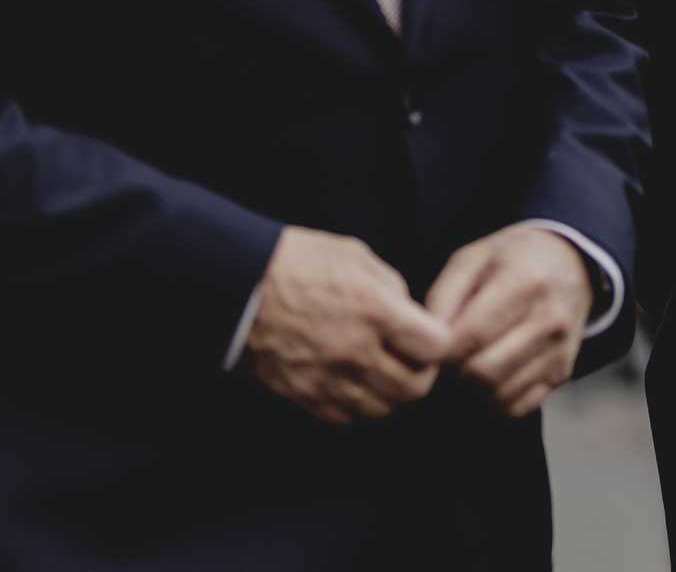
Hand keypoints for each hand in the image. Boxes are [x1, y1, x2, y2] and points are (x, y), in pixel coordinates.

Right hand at [244, 226, 453, 424]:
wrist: (237, 286)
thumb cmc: (296, 263)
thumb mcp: (357, 257)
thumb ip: (393, 289)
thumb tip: (412, 316)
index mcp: (375, 311)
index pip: (437, 348)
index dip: (439, 341)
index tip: (429, 334)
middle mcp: (355, 352)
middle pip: (415, 389)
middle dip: (420, 372)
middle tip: (410, 356)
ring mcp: (328, 380)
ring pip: (382, 409)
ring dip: (389, 392)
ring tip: (379, 369)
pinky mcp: (303, 397)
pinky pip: (346, 417)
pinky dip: (356, 404)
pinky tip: (351, 381)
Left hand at [424, 225, 593, 417]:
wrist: (567, 266)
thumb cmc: (510, 261)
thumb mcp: (472, 258)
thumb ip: (443, 295)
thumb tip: (428, 340)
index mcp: (526, 281)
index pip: (472, 335)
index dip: (440, 349)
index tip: (431, 345)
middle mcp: (551, 318)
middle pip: (483, 371)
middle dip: (453, 371)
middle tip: (447, 356)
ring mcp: (560, 349)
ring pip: (497, 394)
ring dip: (471, 387)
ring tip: (468, 361)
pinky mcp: (562, 373)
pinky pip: (516, 406)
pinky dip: (493, 398)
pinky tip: (491, 372)